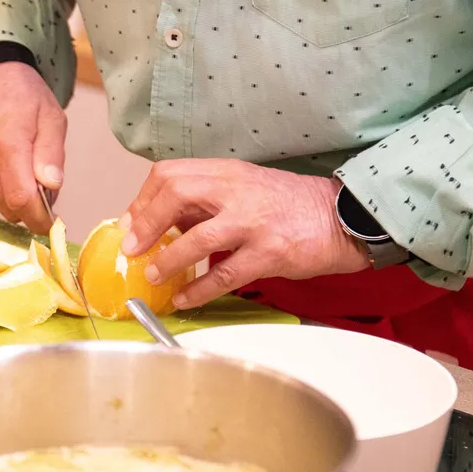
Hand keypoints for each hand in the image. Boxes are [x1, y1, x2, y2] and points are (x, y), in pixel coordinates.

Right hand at [0, 62, 65, 232]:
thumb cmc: (25, 96)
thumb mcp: (51, 117)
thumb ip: (52, 154)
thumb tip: (51, 186)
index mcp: (7, 142)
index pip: (21, 198)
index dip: (39, 218)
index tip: (52, 223)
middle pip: (8, 206)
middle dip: (30, 208)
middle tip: (42, 186)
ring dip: (14, 196)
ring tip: (21, 167)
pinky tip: (2, 165)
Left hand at [120, 159, 370, 308]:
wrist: (342, 217)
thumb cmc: (288, 205)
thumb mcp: (243, 189)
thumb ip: (204, 201)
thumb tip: (160, 224)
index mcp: (226, 172)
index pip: (170, 174)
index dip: (143, 200)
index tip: (130, 224)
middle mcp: (236, 191)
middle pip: (176, 191)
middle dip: (145, 222)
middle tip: (131, 248)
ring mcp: (253, 221)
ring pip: (197, 237)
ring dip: (168, 259)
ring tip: (153, 275)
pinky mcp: (269, 253)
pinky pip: (224, 275)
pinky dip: (198, 290)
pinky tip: (184, 299)